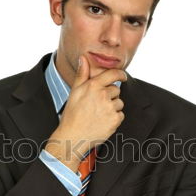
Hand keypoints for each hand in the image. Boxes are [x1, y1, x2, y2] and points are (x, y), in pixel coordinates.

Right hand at [45, 55, 125, 170]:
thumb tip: (83, 58)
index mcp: (93, 86)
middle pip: (116, 90)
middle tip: (97, 105)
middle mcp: (103, 96)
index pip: (113, 74)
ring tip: (99, 114)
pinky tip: (103, 121)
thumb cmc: (72, 114)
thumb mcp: (75, 92)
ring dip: (112, 107)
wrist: (73, 136)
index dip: (121, 74)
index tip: (123, 77)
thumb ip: (82, 74)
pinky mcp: (115, 120)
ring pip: (119, 103)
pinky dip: (114, 118)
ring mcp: (110, 108)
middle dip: (110, 96)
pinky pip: (120, 115)